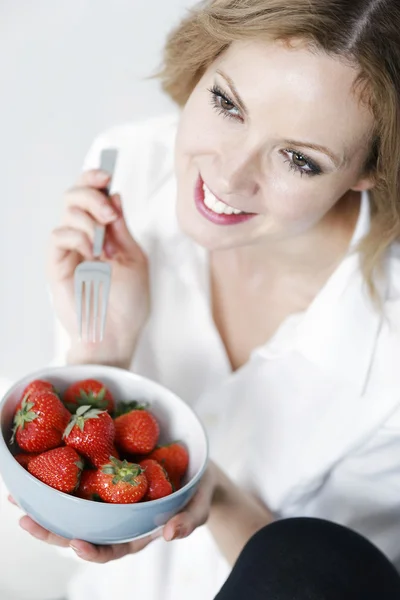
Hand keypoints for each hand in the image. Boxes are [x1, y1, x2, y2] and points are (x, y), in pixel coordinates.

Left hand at [7, 464, 217, 563]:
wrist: (197, 466)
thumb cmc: (199, 490)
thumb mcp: (200, 504)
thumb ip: (190, 519)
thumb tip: (170, 534)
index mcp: (137, 532)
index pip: (110, 549)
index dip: (91, 550)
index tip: (76, 543)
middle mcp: (118, 518)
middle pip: (81, 530)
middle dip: (51, 530)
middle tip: (26, 520)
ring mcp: (110, 497)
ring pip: (75, 506)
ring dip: (45, 502)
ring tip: (18, 494)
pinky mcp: (107, 474)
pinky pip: (81, 478)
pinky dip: (59, 474)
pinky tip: (39, 464)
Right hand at [48, 169, 149, 367]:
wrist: (117, 334)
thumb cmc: (128, 305)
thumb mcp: (135, 259)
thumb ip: (122, 228)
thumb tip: (115, 195)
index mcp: (103, 236)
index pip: (91, 198)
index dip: (94, 180)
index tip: (106, 175)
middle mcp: (84, 239)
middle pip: (74, 197)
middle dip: (91, 195)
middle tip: (108, 213)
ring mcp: (69, 252)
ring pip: (67, 212)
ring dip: (89, 218)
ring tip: (103, 241)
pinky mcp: (56, 265)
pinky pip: (58, 236)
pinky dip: (76, 236)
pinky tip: (90, 252)